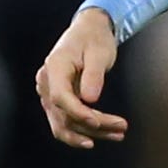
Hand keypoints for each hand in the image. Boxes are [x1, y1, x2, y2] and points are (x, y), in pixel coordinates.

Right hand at [36, 6, 128, 147]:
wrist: (88, 30)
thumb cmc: (94, 38)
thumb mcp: (99, 53)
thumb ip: (94, 75)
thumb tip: (90, 99)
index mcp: (54, 67)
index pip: (61, 97)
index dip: (78, 113)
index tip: (98, 122)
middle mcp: (46, 82)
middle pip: (63, 114)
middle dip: (93, 126)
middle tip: (120, 128)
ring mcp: (48, 93)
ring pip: (63, 123)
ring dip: (90, 133)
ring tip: (118, 134)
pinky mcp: (56, 100)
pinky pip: (64, 121)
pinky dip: (82, 130)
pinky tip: (100, 136)